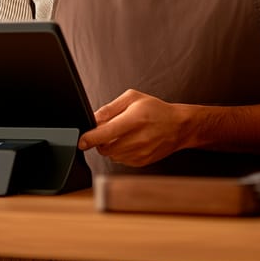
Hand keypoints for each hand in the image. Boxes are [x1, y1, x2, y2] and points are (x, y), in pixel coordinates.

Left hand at [76, 89, 200, 167]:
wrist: (178, 126)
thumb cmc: (155, 110)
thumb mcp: (132, 98)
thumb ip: (109, 108)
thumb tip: (92, 119)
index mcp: (134, 120)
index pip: (105, 134)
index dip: (89, 138)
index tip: (81, 141)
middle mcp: (137, 139)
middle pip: (105, 147)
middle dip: (100, 140)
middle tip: (108, 130)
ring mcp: (140, 153)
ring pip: (111, 155)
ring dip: (110, 147)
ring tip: (122, 135)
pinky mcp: (142, 162)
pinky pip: (121, 160)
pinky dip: (120, 152)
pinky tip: (130, 142)